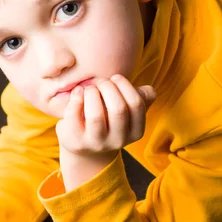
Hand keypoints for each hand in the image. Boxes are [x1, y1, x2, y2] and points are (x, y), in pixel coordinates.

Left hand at [56, 75, 155, 190]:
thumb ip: (140, 98)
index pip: (136, 104)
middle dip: (108, 87)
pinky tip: (78, 92)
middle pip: (118, 109)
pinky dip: (76, 98)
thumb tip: (147, 90)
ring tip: (89, 88)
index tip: (115, 77)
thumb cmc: (108, 119)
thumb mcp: (126, 110)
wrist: (83, 144)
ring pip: (96, 115)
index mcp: (136, 131)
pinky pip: (74, 116)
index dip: (125, 85)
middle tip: (100, 81)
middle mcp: (119, 141)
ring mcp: (97, 144)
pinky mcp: (77, 142)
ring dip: (91, 93)